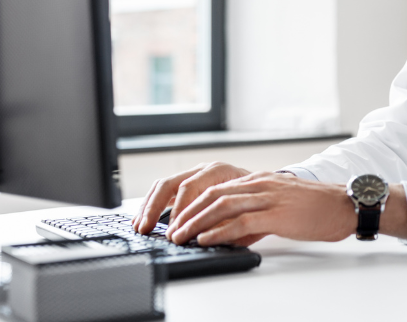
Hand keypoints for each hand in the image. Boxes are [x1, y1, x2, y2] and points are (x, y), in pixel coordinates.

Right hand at [132, 162, 251, 233]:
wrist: (267, 193)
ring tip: (139, 227)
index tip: (173, 232)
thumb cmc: (257, 204)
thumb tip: (209, 237)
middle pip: (172, 184)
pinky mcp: (186, 185)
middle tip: (146, 229)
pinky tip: (143, 221)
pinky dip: (151, 206)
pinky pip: (163, 191)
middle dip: (155, 208)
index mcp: (220, 172)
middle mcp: (204, 170)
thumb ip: (230, 223)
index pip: (191, 188)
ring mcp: (194, 175)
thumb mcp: (248, 213)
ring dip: (148, 207)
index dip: (179, 211)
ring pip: (163, 186)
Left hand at [165, 171, 355, 245]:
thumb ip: (257, 217)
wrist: (345, 205)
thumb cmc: (318, 209)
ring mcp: (268, 197)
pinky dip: (220, 231)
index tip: (178, 220)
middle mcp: (261, 184)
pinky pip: (241, 221)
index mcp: (260, 181)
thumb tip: (235, 235)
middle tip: (171, 229)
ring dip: (196, 222)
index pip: (217, 189)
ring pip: (222, 205)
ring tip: (181, 236)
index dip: (193, 205)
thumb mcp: (281, 208)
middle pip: (213, 194)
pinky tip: (207, 239)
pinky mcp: (277, 213)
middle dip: (188, 213)